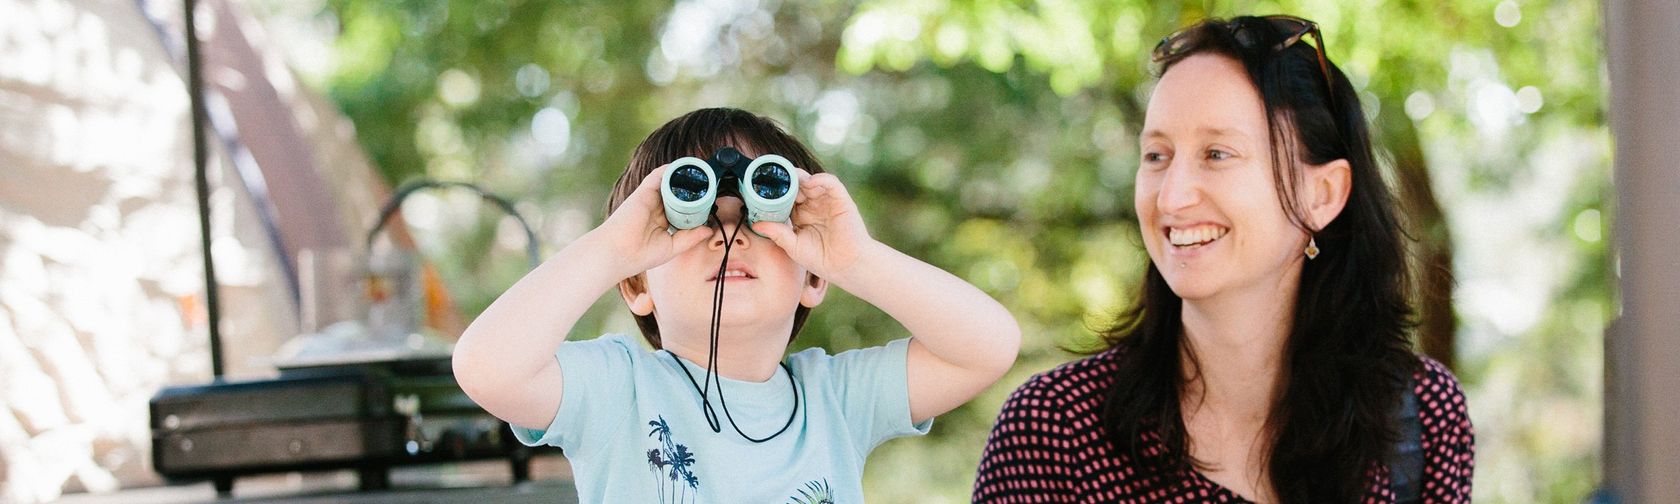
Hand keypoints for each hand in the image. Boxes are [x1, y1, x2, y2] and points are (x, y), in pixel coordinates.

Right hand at [595, 165, 711, 275]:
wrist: (619, 251)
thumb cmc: (641, 254)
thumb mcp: (672, 247)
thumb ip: (690, 237)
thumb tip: (709, 230)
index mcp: (663, 221)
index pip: (683, 209)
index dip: (697, 205)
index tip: (712, 203)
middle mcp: (657, 208)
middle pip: (679, 194)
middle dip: (694, 190)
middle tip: (712, 186)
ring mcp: (651, 198)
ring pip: (671, 183)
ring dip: (685, 177)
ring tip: (704, 173)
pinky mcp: (645, 191)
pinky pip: (660, 174)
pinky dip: (672, 169)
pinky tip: (686, 166)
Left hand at [750, 171, 874, 283]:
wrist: (845, 267)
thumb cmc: (821, 259)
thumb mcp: (793, 246)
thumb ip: (777, 233)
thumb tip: (756, 224)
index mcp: (800, 215)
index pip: (785, 197)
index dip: (774, 192)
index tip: (759, 188)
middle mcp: (813, 205)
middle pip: (796, 185)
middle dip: (784, 180)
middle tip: (771, 178)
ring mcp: (826, 201)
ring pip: (811, 180)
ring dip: (798, 177)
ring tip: (787, 178)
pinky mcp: (841, 199)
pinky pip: (830, 182)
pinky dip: (820, 179)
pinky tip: (809, 183)